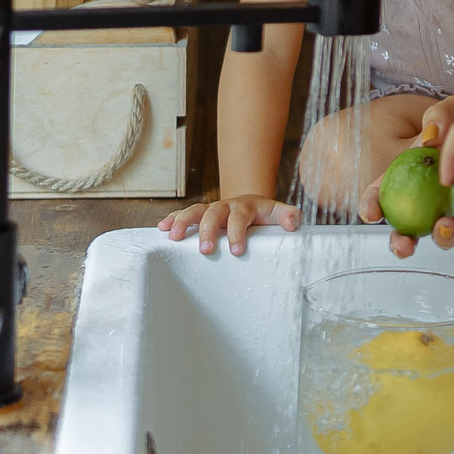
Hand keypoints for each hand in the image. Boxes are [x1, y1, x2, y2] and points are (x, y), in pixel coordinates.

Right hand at [158, 195, 298, 257]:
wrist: (251, 203)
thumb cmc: (264, 214)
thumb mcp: (278, 213)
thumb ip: (289, 216)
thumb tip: (292, 224)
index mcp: (246, 207)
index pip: (240, 217)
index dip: (237, 232)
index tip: (236, 250)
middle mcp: (226, 206)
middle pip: (213, 213)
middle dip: (208, 230)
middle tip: (206, 250)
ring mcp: (211, 210)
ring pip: (194, 210)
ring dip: (183, 222)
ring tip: (173, 237)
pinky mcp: (200, 215)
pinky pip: (184, 214)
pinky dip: (172, 219)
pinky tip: (161, 229)